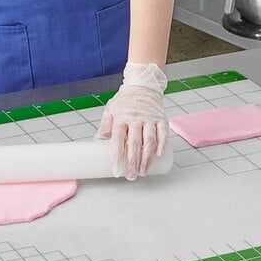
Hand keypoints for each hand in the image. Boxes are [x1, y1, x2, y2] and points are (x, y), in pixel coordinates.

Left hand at [96, 63, 167, 179]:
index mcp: (121, 118)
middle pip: (134, 144)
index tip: (116, 170)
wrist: (143, 85)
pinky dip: (162, 145)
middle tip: (130, 176)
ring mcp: (150, 119)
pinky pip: (163, 133)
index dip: (117, 156)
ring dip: (147, 158)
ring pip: (149, 141)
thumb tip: (97, 142)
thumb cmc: (125, 101)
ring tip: (143, 172)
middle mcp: (136, 119)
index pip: (118, 140)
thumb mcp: (110, 110)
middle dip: (132, 162)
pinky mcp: (161, 119)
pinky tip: (159, 156)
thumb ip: (105, 126)